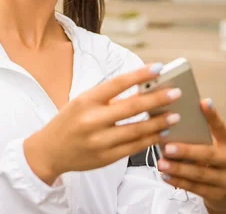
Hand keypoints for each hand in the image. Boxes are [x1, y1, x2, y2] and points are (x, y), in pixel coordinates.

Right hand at [24, 63, 181, 184]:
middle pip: (132, 107)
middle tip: (176, 93)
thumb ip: (107, 98)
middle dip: (157, 99)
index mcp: (85, 100)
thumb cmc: (68, 122)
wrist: (49, 151)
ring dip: (160, 122)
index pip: (117, 84)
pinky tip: (162, 134)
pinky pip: (134, 147)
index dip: (139, 75)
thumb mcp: (81, 103)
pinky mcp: (106, 157)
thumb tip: (141, 90)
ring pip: (137, 130)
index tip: (158, 68)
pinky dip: (151, 140)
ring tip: (175, 115)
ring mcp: (100, 140)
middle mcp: (92, 120)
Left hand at [157, 99, 225, 213]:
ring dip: (178, 169)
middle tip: (168, 147)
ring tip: (161, 163)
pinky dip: (178, 181)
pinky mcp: (218, 195)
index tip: (203, 103)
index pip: (221, 128)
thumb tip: (173, 114)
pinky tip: (165, 176)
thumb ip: (200, 133)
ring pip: (200, 174)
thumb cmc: (214, 161)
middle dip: (186, 151)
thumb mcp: (214, 145)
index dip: (213, 116)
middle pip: (208, 155)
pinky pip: (195, 188)